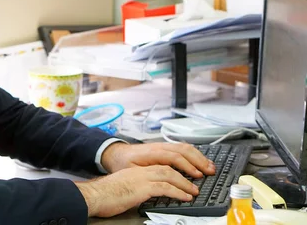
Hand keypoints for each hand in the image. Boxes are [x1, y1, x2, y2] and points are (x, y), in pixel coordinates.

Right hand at [75, 165, 198, 217]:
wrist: (94, 195)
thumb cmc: (105, 194)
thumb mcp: (124, 186)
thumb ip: (136, 186)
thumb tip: (146, 193)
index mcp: (137, 169)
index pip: (161, 163)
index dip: (177, 167)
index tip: (188, 173)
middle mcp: (141, 170)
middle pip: (169, 164)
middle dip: (186, 170)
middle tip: (198, 177)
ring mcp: (142, 177)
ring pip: (170, 174)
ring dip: (185, 182)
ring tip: (194, 190)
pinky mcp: (142, 188)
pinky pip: (165, 187)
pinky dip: (178, 192)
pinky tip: (185, 197)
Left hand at [100, 142, 215, 176]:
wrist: (116, 153)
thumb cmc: (123, 163)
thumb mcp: (131, 171)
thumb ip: (146, 174)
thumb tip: (161, 181)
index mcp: (150, 152)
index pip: (173, 157)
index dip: (187, 166)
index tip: (196, 175)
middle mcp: (158, 147)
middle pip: (183, 150)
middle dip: (198, 160)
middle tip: (209, 172)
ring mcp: (162, 146)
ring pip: (184, 147)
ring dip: (199, 157)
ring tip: (210, 167)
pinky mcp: (165, 147)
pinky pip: (182, 148)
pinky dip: (194, 154)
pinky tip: (201, 161)